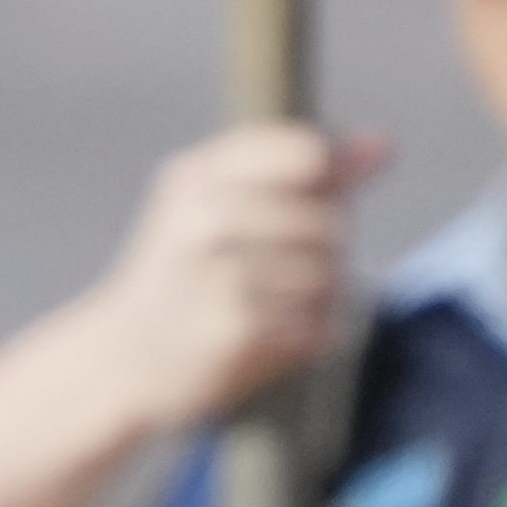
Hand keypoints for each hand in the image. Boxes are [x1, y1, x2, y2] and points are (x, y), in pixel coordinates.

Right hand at [69, 122, 377, 433]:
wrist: (121, 361)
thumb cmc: (183, 276)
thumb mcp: (219, 204)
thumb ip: (301, 172)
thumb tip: (384, 145)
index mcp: (197, 175)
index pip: (306, 152)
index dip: (329, 179)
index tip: (316, 201)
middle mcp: (205, 217)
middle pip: (328, 220)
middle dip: (326, 249)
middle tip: (284, 270)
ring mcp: (219, 274)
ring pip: (329, 276)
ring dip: (319, 299)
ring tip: (274, 307)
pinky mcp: (235, 328)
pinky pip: (317, 324)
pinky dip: (309, 337)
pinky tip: (271, 338)